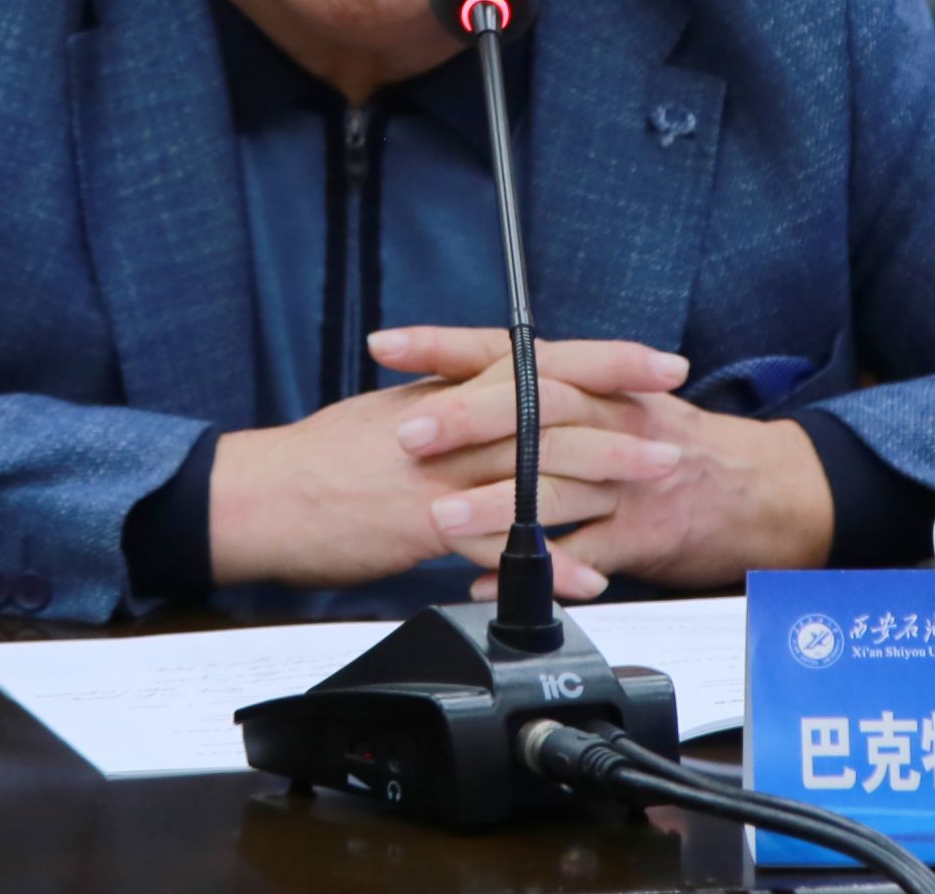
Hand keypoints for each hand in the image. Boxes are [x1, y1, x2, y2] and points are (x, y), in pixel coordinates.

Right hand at [208, 333, 690, 597]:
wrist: (258, 496)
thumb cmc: (317, 460)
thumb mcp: (389, 414)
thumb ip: (448, 409)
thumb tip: (493, 403)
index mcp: (444, 389)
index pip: (538, 360)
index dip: (604, 360)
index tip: (658, 362)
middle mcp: (449, 422)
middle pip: (549, 407)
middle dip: (622, 416)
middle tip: (676, 429)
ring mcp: (437, 471)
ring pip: (534, 463)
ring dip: (603, 476)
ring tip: (654, 486)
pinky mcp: (420, 522)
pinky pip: (495, 539)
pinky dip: (546, 558)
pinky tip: (586, 575)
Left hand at [377, 326, 834, 598]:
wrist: (764, 488)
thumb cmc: (676, 443)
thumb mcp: (615, 400)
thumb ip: (545, 395)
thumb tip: (462, 386)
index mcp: (592, 380)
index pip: (509, 349)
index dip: (445, 345)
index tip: (386, 345)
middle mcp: (610, 417)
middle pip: (532, 406)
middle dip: (467, 418)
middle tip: (409, 435)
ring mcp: (628, 477)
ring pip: (554, 484)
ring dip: (493, 503)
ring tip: (436, 520)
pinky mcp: (644, 532)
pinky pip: (585, 555)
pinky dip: (535, 572)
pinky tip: (486, 583)